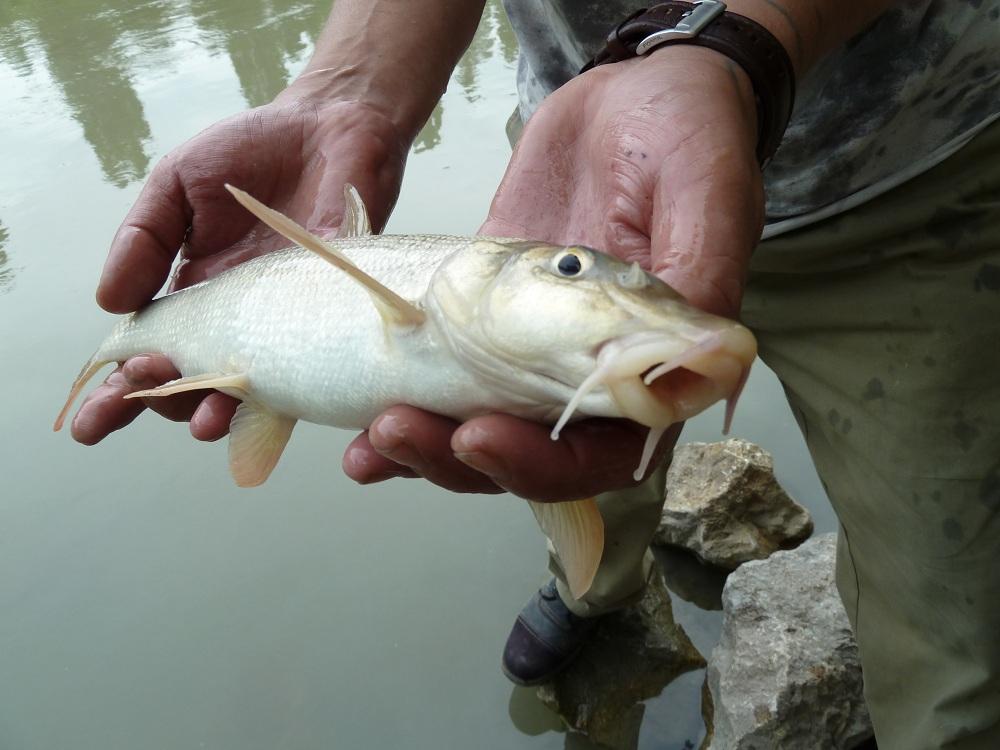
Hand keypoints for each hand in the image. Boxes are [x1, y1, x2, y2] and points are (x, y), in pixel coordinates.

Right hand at [71, 96, 408, 444]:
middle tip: (148, 385)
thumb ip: (144, 238)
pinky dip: (289, 389)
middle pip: (195, 385)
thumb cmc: (250, 155)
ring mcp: (288, 323)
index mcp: (195, 298)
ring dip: (222, 410)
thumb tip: (108, 303)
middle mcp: (241, 321)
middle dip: (163, 401)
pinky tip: (265, 397)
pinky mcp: (337, 316)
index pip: (152, 359)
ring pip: (252, 391)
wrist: (331, 129)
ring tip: (203, 416)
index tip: (93, 422)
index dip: (120, 395)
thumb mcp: (178, 184)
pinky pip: (314, 366)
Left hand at [344, 47, 763, 499]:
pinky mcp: (490, 316)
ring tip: (373, 434)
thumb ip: (701, 273)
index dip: (544, 464)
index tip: (479, 437)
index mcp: (657, 365)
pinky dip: (407, 396)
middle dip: (461, 458)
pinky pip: (447, 370)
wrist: (632, 94)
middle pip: (530, 453)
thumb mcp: (702, 191)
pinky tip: (359, 415)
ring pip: (483, 423)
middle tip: (398, 430)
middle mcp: (594, 370)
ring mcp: (536, 347)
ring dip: (426, 442)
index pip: (606, 451)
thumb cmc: (686, 135)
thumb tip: (700, 364)